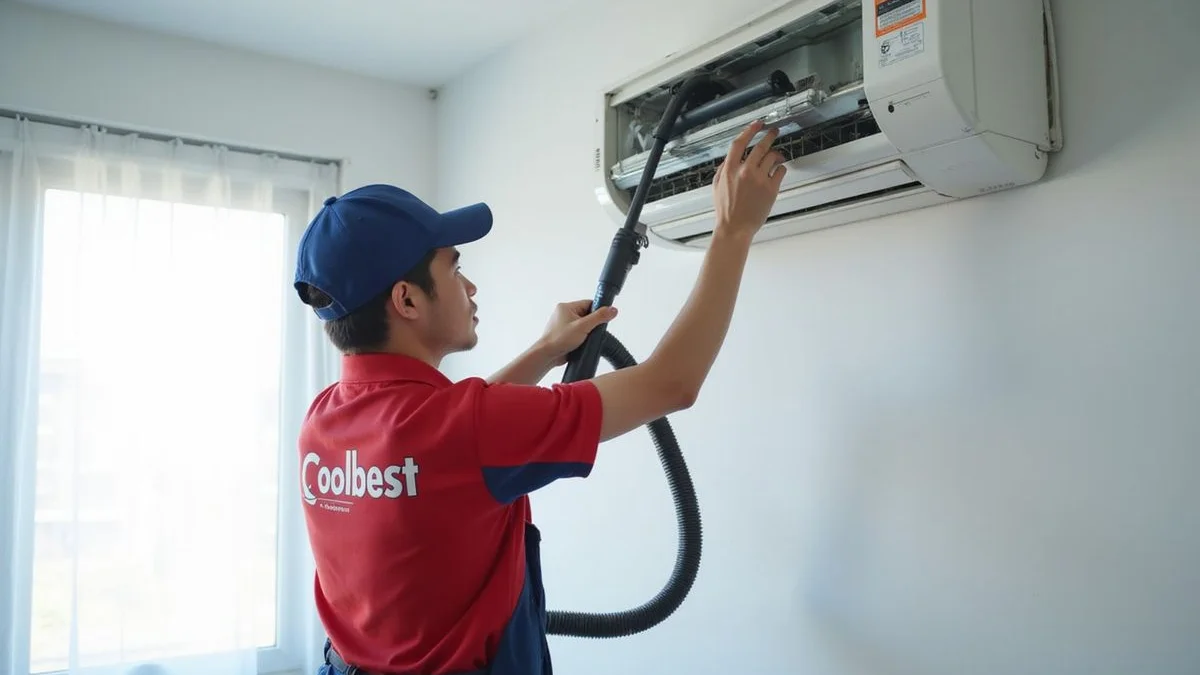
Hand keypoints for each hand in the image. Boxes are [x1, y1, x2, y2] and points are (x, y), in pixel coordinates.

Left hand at [538, 300, 618, 365]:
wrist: (547, 355)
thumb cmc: (559, 339)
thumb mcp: (583, 326)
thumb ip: (599, 317)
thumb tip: (613, 310)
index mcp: (566, 307)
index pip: (589, 303)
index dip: (598, 311)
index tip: (605, 318)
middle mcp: (564, 314)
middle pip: (587, 315)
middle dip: (593, 324)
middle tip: (594, 332)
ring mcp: (564, 325)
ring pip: (583, 325)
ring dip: (588, 332)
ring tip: (588, 339)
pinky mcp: (565, 335)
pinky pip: (578, 333)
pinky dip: (583, 338)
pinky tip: (585, 343)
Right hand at [712, 120, 786, 239]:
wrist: (735, 228)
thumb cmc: (725, 210)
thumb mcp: (716, 187)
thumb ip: (723, 170)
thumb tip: (729, 159)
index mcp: (730, 170)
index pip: (740, 143)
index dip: (750, 130)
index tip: (758, 124)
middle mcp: (745, 171)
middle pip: (761, 146)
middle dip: (770, 136)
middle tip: (774, 132)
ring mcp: (759, 179)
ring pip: (773, 157)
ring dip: (776, 154)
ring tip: (777, 156)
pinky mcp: (771, 189)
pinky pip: (781, 171)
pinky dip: (781, 169)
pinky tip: (778, 171)